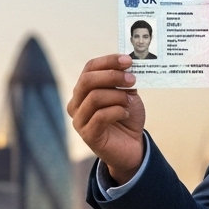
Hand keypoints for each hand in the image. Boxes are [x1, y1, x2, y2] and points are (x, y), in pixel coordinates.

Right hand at [67, 54, 145, 182]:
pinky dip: (117, 111)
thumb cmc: (126, 117)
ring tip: (129, 101)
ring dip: (117, 96)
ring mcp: (79, 120)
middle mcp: (76, 103)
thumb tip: (128, 64)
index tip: (128, 60)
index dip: (108, 61)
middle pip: (87, 81)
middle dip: (112, 76)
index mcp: (83, 90)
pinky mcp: (87, 135)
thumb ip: (124, 81)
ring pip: (94, 97)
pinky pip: (100, 116)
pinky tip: (125, 114)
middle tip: (132, 79)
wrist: (132, 147)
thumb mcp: (127, 94)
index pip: (89, 68)